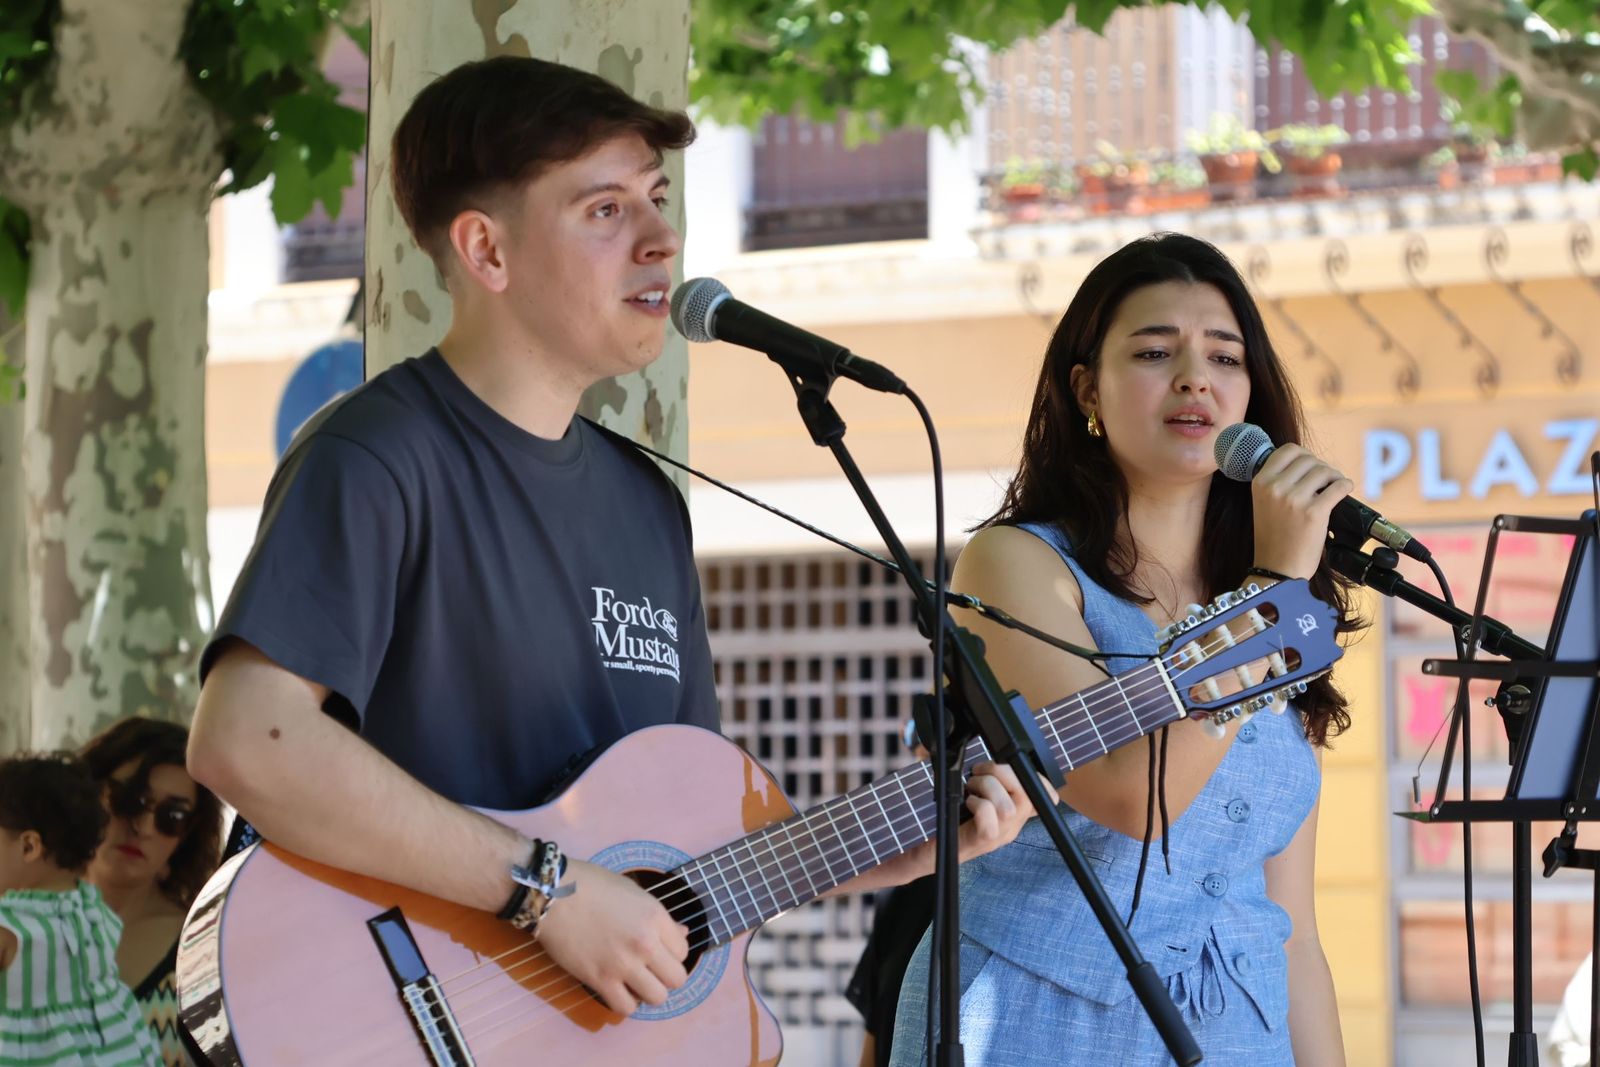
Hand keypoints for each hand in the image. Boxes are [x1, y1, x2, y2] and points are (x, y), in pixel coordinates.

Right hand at [533, 857, 689, 1016]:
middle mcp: (645, 943)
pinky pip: (626, 1008)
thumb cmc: (593, 886)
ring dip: (648, 992)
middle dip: (666, 976)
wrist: (554, 894)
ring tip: (634, 981)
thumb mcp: (635, 893)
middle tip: (650, 969)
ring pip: (657, 998)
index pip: (683, 951)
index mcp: (656, 917)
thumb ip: (660, 918)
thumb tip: (682, 933)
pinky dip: (625, 1002)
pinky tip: (617, 989)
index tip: (657, 950)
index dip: (671, 952)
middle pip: (677, 979)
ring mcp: (623, 964)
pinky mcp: (600, 980)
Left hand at [880, 760, 1051, 882]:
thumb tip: (989, 761)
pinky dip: (977, 803)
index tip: (1015, 768)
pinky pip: (990, 817)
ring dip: (986, 786)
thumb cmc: (950, 821)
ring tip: (970, 787)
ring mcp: (999, 836)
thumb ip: (989, 783)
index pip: (1043, 799)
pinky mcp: (981, 840)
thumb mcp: (975, 798)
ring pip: (1008, 806)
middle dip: (1002, 773)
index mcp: (1015, 816)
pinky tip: (967, 803)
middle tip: (978, 772)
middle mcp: (1011, 827)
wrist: (929, 852)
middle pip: (1028, 796)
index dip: (1039, 781)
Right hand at [1247, 442, 1352, 578]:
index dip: (1304, 455)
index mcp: (1260, 482)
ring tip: (1334, 486)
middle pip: (1308, 459)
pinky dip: (1345, 485)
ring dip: (1334, 476)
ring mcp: (1294, 499)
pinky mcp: (1314, 512)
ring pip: (1323, 470)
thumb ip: (1277, 482)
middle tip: (1325, 480)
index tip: (1311, 465)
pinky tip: (1345, 490)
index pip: (1287, 450)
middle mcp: (1275, 488)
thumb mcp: (1263, 503)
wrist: (1278, 568)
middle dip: (1320, 467)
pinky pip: (1338, 486)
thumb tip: (1307, 464)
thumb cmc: (1274, 537)